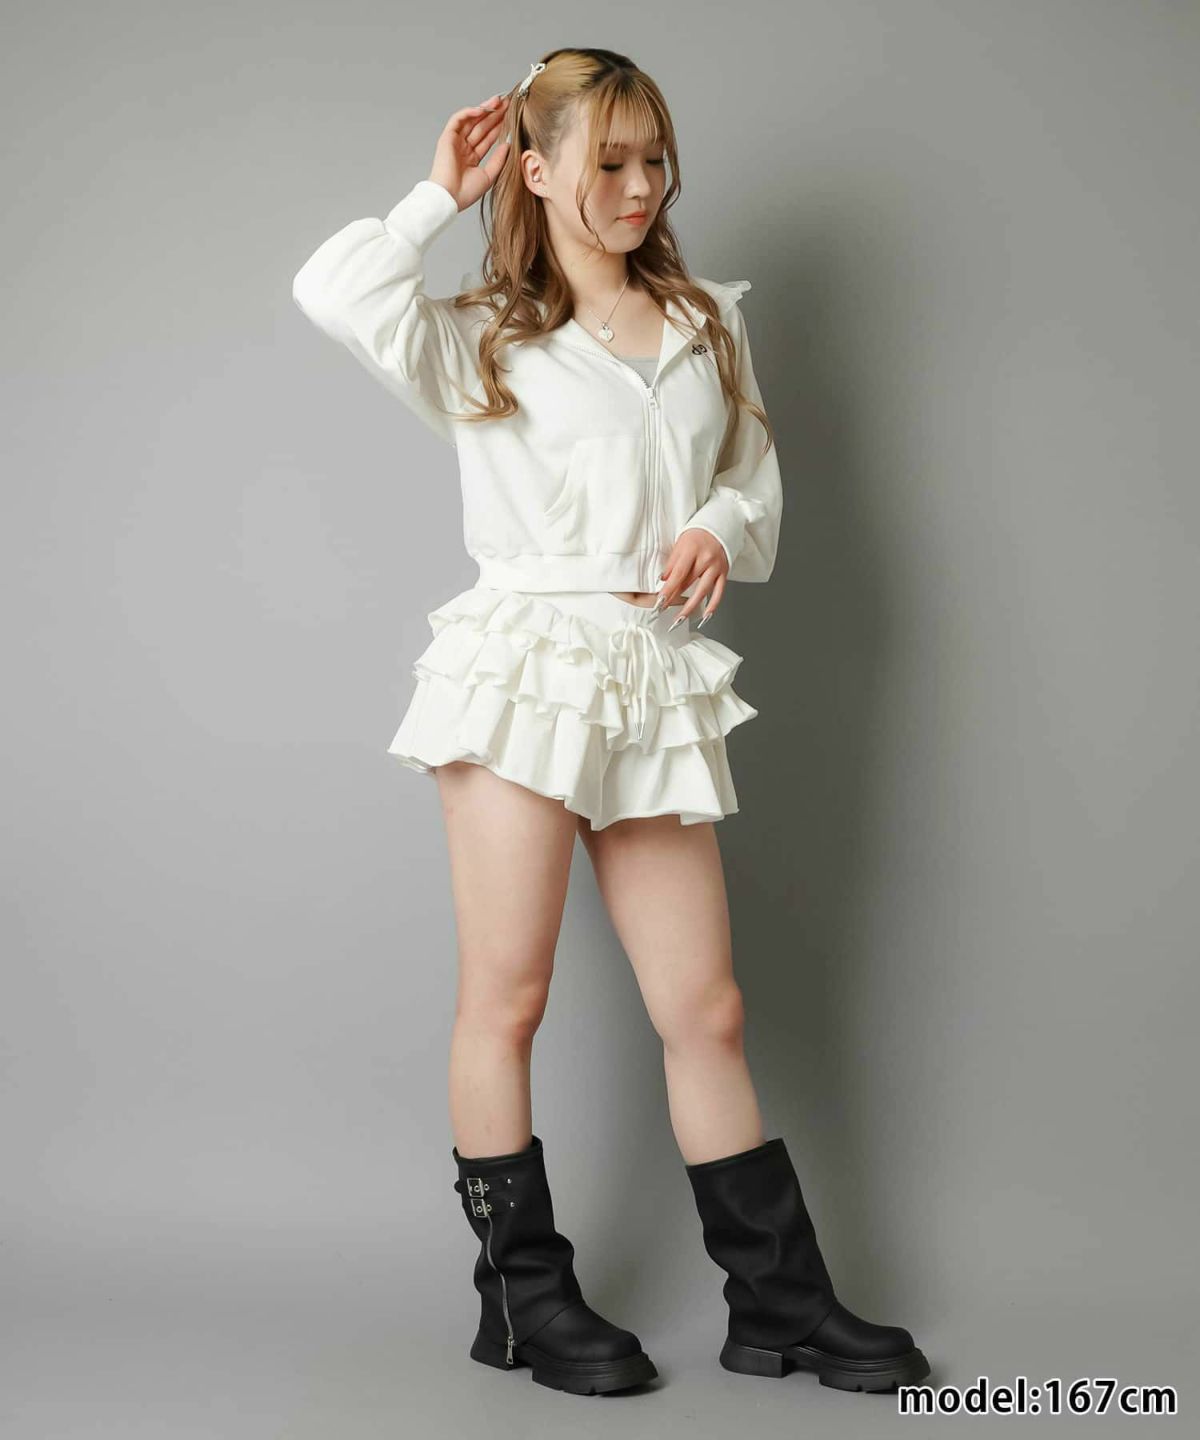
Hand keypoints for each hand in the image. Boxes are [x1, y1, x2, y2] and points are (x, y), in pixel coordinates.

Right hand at [429, 94, 510, 212]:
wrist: (449, 197)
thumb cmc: (465, 192)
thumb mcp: (489, 175)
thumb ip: (498, 160)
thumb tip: (507, 144)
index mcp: (471, 158)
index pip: (487, 138)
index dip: (499, 127)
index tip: (511, 117)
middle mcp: (463, 148)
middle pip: (481, 127)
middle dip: (494, 114)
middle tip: (507, 103)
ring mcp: (455, 142)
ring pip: (471, 120)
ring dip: (484, 109)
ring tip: (498, 101)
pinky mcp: (447, 137)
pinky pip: (458, 120)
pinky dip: (469, 113)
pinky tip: (482, 109)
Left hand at [655, 528, 727, 625]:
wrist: (720, 526)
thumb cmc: (697, 535)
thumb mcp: (680, 543)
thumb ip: (672, 562)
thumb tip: (663, 580)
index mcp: (693, 550)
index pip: (678, 574)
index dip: (668, 589)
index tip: (659, 601)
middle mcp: (706, 559)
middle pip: (689, 583)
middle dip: (674, 598)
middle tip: (662, 610)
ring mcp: (717, 567)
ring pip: (703, 591)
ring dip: (690, 607)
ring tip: (679, 619)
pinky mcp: (725, 572)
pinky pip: (719, 592)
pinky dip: (712, 606)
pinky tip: (705, 616)